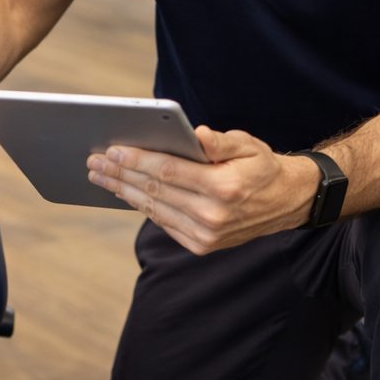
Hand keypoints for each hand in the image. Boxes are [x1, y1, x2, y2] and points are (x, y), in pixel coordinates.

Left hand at [86, 126, 315, 254]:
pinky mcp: (201, 245)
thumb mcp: (248, 145)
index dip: (137, 160)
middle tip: (94, 161)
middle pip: (155, 191)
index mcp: (224, 187)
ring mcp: (206, 235)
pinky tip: (125, 191)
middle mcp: (213, 215)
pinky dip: (142, 206)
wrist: (285, 203)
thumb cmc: (261, 167)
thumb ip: (220, 141)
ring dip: (123, 191)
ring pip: (154, 209)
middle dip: (120, 174)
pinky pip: (163, 222)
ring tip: (100, 176)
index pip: (169, 171)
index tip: (112, 150)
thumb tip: (196, 134)